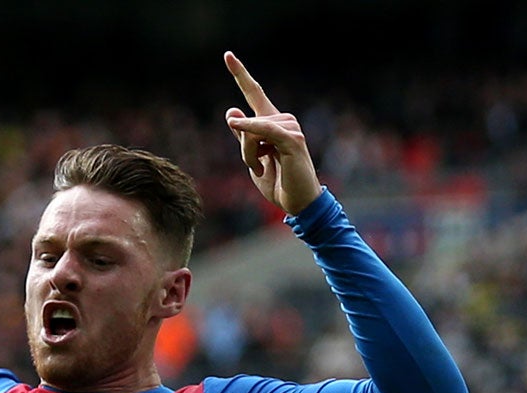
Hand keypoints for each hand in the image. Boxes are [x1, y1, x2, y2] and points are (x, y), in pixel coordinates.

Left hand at [223, 51, 321, 216]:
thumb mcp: (253, 160)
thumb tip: (232, 111)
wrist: (298, 203)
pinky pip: (263, 129)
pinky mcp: (293, 139)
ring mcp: (290, 127)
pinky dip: (248, 128)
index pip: (254, 93)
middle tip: (258, 170)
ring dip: (249, 155)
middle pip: (245, 123)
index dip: (241, 74)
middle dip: (243, 150)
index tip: (227, 55)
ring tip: (264, 171)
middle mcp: (282, 120)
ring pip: (251, 130)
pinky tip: (235, 123)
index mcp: (271, 123)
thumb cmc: (278, 183)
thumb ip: (244, 138)